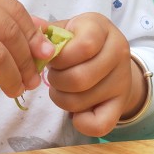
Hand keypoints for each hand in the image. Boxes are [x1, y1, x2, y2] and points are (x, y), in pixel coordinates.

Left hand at [45, 12, 141, 136]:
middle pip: (79, 79)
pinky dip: (81, 123)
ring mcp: (122, 80)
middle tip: (54, 76)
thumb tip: (31, 33)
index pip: (83, 47)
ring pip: (81, 101)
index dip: (59, 58)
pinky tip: (75, 112)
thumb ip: (46, 32)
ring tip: (62, 89)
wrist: (111, 59)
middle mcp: (118, 52)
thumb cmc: (79, 42)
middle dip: (56, 81)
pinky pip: (100, 125)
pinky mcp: (121, 104)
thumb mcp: (66, 29)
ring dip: (61, 99)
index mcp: (102, 29)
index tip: (53, 59)